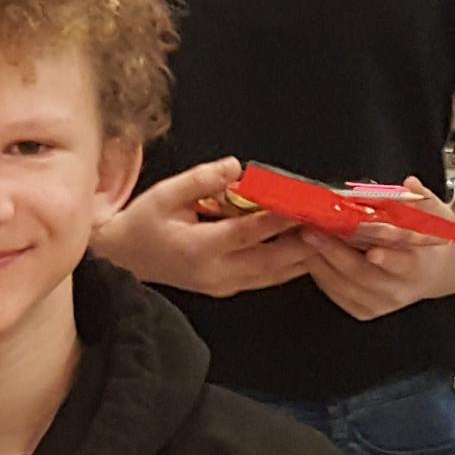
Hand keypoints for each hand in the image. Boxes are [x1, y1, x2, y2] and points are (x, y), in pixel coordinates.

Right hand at [96, 161, 318, 296]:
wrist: (123, 260)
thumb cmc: (143, 223)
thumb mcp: (164, 194)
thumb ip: (200, 180)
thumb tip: (235, 166)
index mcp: (198, 247)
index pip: (247, 232)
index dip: (277, 218)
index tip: (303, 202)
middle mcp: (216, 272)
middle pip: (271, 259)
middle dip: (303, 241)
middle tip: (331, 223)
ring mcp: (224, 285)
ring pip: (274, 274)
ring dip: (304, 256)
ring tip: (330, 237)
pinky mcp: (228, 288)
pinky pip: (267, 279)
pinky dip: (291, 266)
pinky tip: (309, 251)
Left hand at [297, 181, 454, 319]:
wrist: (437, 272)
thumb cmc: (431, 241)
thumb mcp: (435, 216)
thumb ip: (421, 201)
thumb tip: (410, 184)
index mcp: (421, 267)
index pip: (405, 265)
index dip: (388, 260)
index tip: (373, 252)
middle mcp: (400, 290)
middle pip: (363, 274)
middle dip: (335, 251)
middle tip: (313, 230)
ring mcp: (381, 303)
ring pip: (344, 285)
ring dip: (321, 261)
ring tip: (306, 237)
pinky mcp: (365, 310)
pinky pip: (336, 294)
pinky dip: (320, 273)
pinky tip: (311, 254)